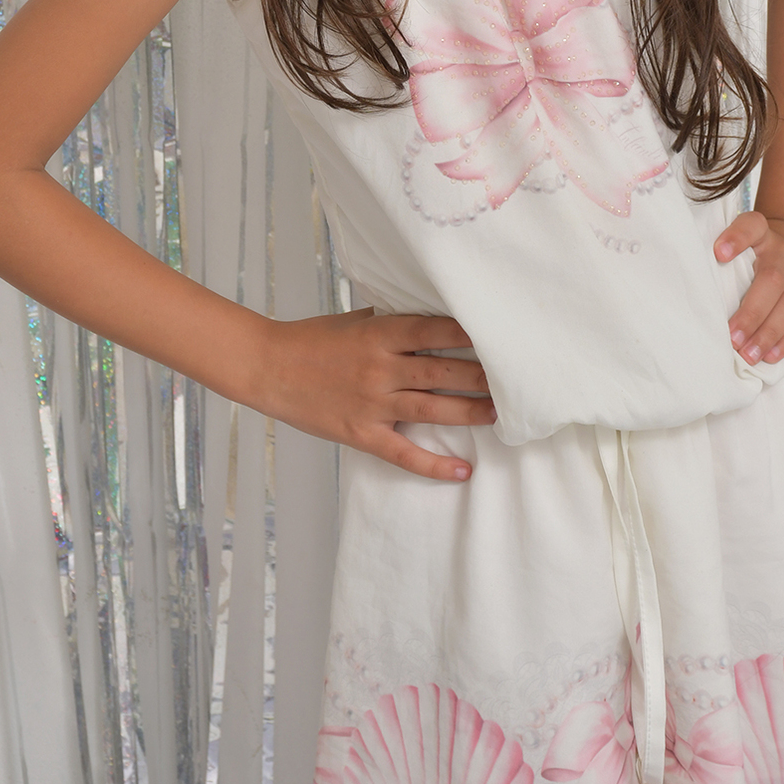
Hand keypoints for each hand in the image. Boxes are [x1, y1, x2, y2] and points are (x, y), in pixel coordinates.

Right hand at [259, 309, 495, 480]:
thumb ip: (391, 320)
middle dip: (482, 376)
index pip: (436, 330)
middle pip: (442, 371)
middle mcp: (380, 368)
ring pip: (432, 408)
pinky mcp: (362, 433)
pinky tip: (462, 470)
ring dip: (470, 412)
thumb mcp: (355, 320)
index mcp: (380, 334)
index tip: (501, 335)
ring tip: (500, 414)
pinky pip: (404, 453)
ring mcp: (372, 403)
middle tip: (515, 379)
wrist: (269, 367)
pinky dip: (434, 464)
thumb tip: (429, 314)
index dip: (470, 333)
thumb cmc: (313, 339)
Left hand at [713, 211, 783, 365]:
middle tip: (732, 338)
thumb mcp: (744, 244)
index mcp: (763, 233)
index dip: (736, 238)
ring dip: (769, 332)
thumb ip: (724, 257)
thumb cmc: (760, 253)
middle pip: (772, 279)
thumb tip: (697, 290)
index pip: (751, 226)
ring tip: (749, 353)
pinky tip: (770, 355)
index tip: (718, 253)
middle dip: (751, 312)